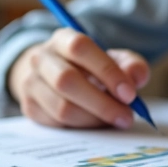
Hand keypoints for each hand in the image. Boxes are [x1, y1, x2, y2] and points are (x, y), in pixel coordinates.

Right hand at [8, 28, 150, 128]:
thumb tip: (137, 77)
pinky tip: (97, 123)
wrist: (54, 74)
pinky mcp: (29, 107)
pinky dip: (81, 127)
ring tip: (115, 121)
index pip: (80, 48)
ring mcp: (31, 83)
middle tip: (127, 116)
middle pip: (66, 80)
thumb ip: (131, 64)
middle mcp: (41, 58)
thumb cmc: (90, 66)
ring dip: (93, 119)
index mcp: (63, 39)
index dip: (107, 71)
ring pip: (61, 107)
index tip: (130, 94)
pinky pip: (56, 124)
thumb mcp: (113, 59)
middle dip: (102, 103)